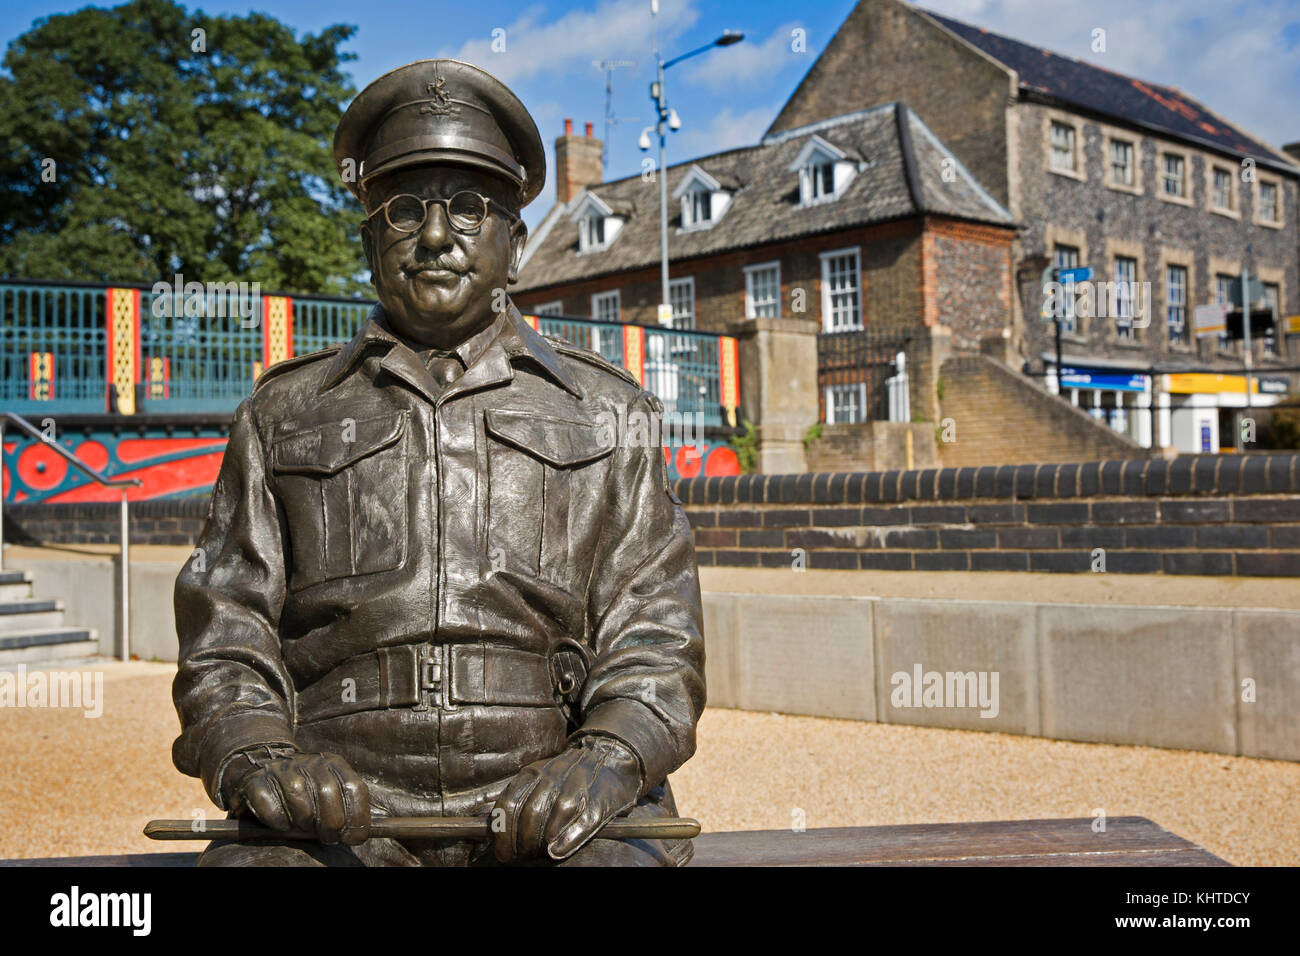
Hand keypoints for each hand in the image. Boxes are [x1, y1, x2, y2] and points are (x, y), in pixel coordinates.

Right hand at [225, 749, 370, 845]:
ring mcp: (281, 769)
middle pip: (328, 792)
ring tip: (304, 827)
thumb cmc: (303, 793)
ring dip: (303, 821)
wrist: (259, 774)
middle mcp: (309, 762)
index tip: (353, 838)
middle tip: (327, 837)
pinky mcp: (256, 781)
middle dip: (330, 824)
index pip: (354, 787)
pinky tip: (283, 824)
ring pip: (298, 796)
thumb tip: (384, 826)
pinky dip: (278, 821)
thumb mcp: (331, 794)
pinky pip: (270, 805)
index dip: (357, 817)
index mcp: (333, 763)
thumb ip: (352, 807)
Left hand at [493, 736, 642, 861]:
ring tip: (537, 854)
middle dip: (521, 841)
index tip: (502, 851)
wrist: (612, 756)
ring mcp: (578, 789)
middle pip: (530, 814)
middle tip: (521, 855)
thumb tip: (492, 822)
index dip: (502, 831)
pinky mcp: (599, 803)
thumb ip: (519, 792)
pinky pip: (580, 824)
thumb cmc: (570, 774)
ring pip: (553, 819)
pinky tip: (556, 852)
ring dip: (540, 843)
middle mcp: (554, 778)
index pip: (510, 802)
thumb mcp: (541, 773)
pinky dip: (566, 841)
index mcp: (535, 771)